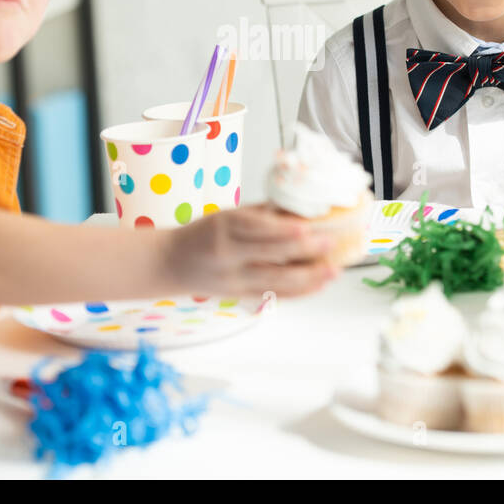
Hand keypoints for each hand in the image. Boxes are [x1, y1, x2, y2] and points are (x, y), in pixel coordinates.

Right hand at [160, 203, 338, 297]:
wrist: (170, 263)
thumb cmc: (202, 234)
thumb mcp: (226, 214)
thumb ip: (262, 213)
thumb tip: (301, 209)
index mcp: (225, 226)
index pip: (259, 228)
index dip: (285, 229)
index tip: (309, 226)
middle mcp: (228, 253)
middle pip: (272, 255)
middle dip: (306, 250)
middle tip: (331, 244)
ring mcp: (234, 278)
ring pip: (277, 280)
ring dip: (309, 276)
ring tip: (333, 271)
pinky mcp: (239, 295)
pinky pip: (274, 295)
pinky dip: (299, 292)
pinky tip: (318, 285)